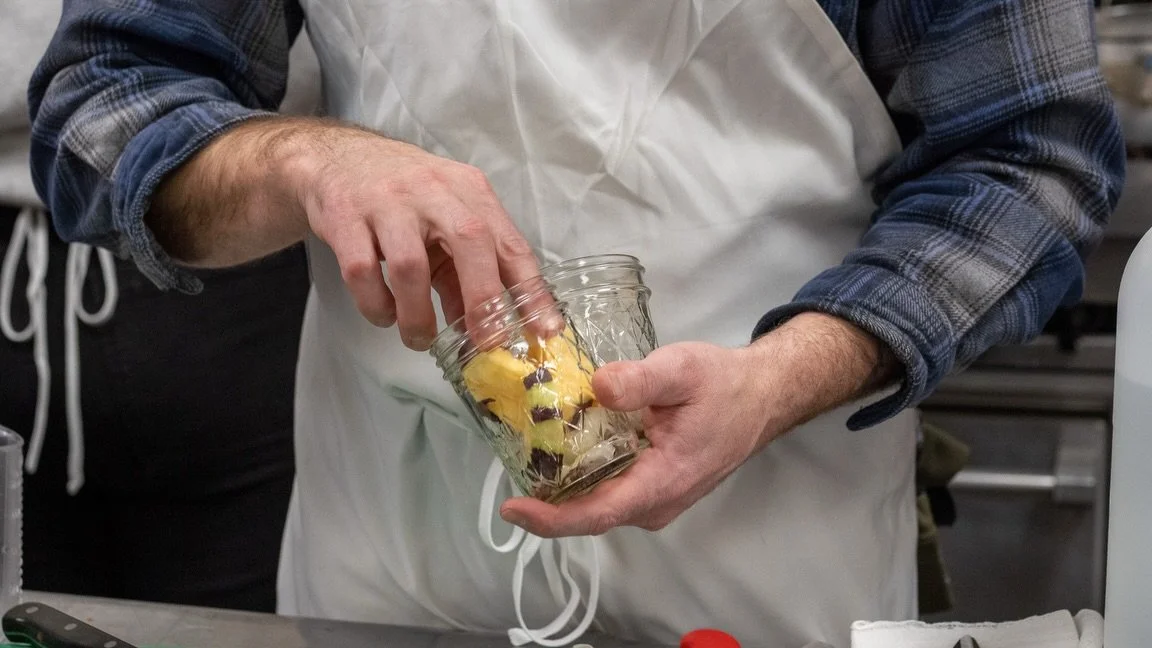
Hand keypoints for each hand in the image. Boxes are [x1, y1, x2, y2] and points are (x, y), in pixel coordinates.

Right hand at [289, 125, 539, 346]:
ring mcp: (388, 202)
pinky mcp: (346, 218)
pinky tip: (382, 314)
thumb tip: (487, 328)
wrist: (336, 159)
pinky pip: (362, 273)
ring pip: (409, 268)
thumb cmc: (403, 197)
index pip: (512, 244)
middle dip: (482, 301)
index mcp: (469, 191)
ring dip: (417, 315)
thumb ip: (467, 271)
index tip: (544, 331)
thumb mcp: (445, 222)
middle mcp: (433, 190)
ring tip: (418, 337)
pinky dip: (375, 305)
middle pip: (470, 243)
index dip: (531, 290)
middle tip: (483, 343)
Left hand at [498, 313, 897, 536]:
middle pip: (589, 512)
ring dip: (562, 483)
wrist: (761, 395)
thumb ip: (640, 379)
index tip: (513, 507)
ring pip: (597, 502)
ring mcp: (655, 499)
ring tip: (529, 448)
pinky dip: (581, 473)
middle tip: (509, 457)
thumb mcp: (683, 369)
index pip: (598, 514)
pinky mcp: (652, 487)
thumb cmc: (725, 385)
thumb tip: (597, 386)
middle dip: (546, 495)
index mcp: (663, 481)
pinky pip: (609, 489)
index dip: (552, 518)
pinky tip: (562, 444)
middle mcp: (656, 502)